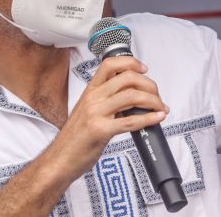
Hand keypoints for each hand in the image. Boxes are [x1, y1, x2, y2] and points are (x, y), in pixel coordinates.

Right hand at [50, 56, 167, 179]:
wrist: (60, 158)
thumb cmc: (75, 137)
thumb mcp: (88, 111)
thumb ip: (106, 101)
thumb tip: (132, 97)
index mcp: (90, 90)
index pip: (110, 64)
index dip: (130, 62)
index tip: (144, 69)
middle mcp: (93, 98)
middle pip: (127, 78)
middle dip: (149, 85)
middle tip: (157, 95)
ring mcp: (96, 113)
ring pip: (132, 96)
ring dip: (153, 101)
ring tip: (160, 108)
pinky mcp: (100, 130)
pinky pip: (130, 121)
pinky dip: (149, 118)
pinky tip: (157, 119)